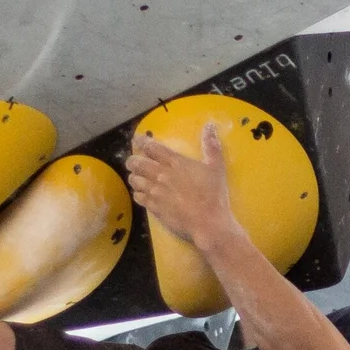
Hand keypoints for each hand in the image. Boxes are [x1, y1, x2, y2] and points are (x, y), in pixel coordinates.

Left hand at [126, 125, 237, 247]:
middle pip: (137, 163)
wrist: (208, 224)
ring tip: (137, 177)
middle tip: (134, 161)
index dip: (142, 141)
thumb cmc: (214, 195)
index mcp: (175, 163)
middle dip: (132, 160)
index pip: (152, 147)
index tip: (138, 139)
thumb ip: (211, 146)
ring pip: (134, 180)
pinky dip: (137, 193)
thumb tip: (209, 125)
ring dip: (134, 176)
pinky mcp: (153, 208)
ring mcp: (155, 192)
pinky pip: (138, 197)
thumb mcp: (217, 167)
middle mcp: (161, 175)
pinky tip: (141, 193)